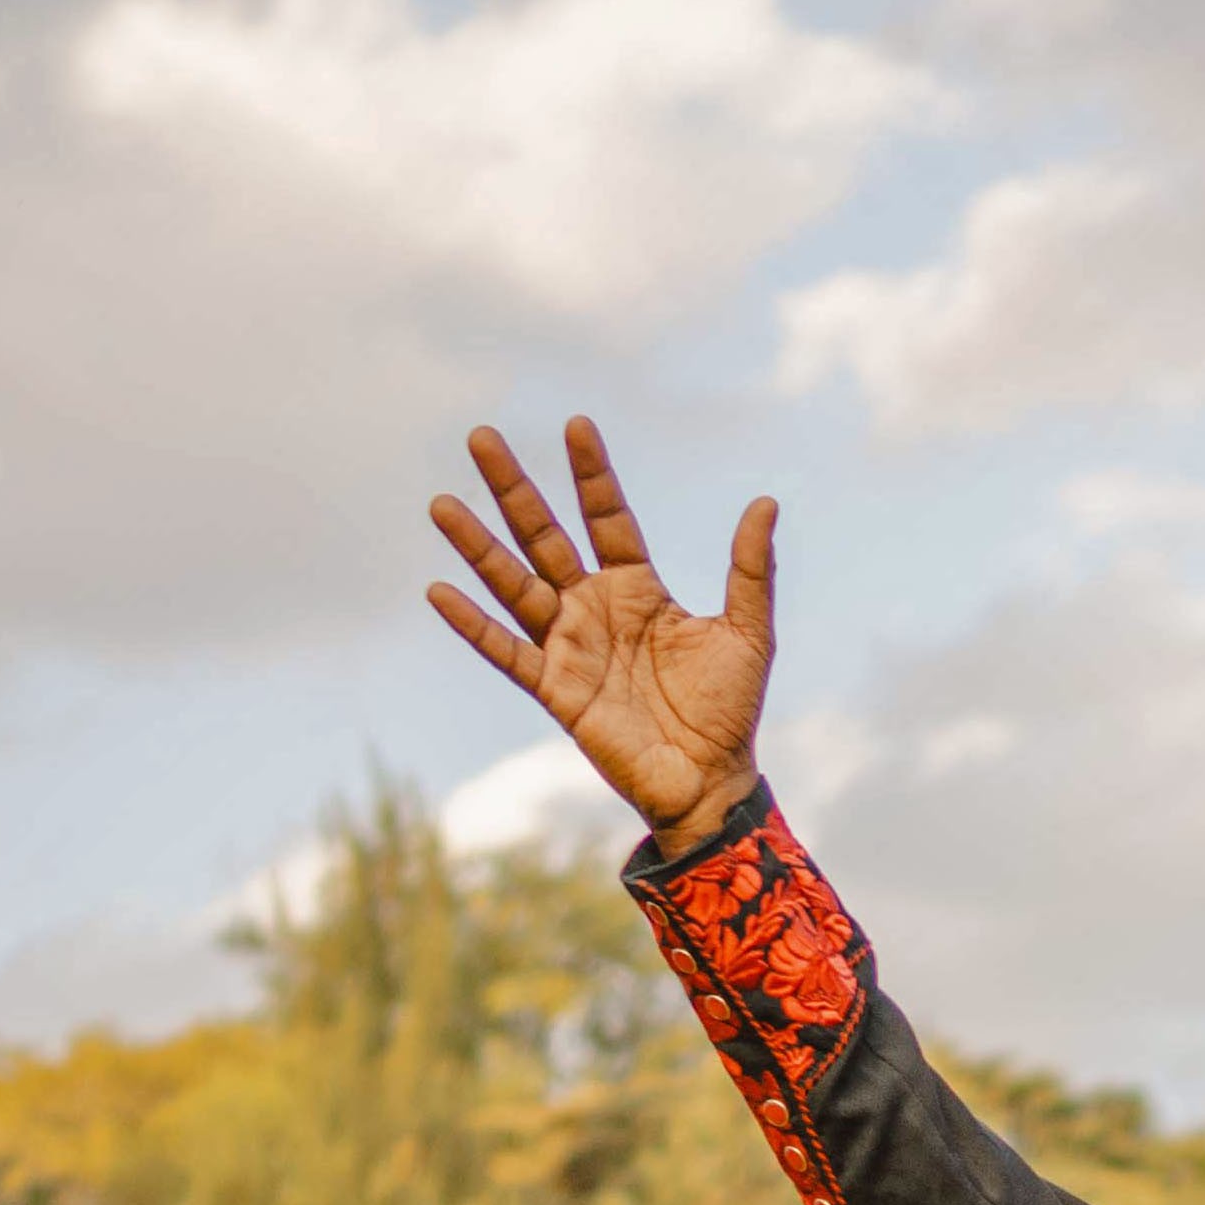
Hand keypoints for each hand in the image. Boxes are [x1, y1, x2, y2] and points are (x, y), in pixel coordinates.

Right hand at [425, 418, 777, 839]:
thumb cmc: (729, 709)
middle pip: (545, 536)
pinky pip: (506, 651)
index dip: (592, 475)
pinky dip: (473, 624)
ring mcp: (570, 645)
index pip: (607, 517)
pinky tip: (439, 591)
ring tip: (442, 503)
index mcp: (638, 588)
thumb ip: (750, 569)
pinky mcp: (555, 688)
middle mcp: (595, 607)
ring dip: (478, 546)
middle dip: (514, 489)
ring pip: (514, 584)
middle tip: (481, 436)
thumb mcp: (748, 632)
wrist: (710, 780)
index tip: (575, 424)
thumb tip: (765, 502)